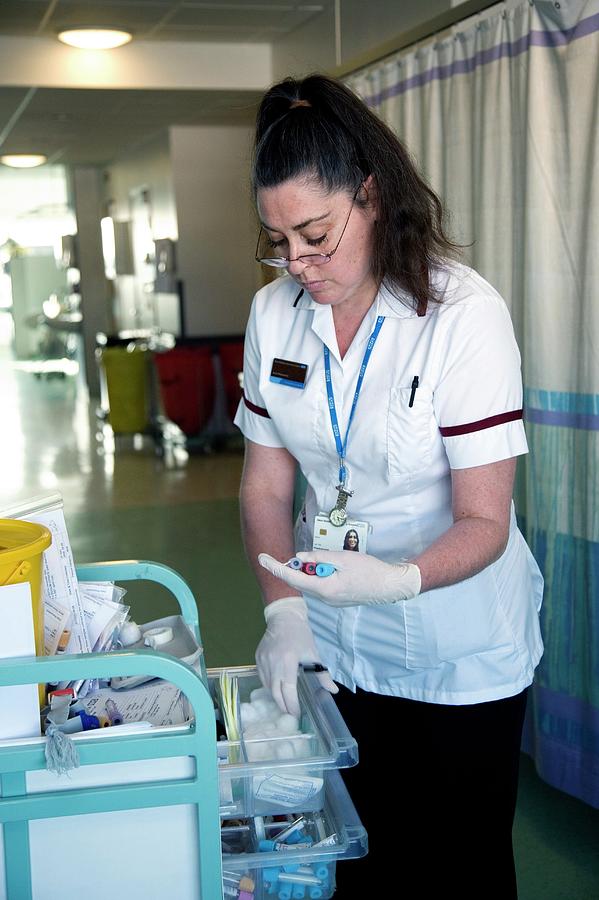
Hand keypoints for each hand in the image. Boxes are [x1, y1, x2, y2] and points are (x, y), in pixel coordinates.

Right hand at [255, 595, 337, 716]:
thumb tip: (333, 690)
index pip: (288, 690)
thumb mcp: (313, 654)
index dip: (292, 705)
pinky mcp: (257, 658)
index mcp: (288, 662)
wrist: (284, 617)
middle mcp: (273, 663)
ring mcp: (263, 661)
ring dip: (276, 696)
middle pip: (275, 692)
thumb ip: (322, 674)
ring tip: (284, 703)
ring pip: (267, 686)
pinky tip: (276, 688)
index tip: (296, 715)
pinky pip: (262, 677)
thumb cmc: (300, 635)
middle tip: (290, 714)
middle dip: (283, 705)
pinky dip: (269, 685)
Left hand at [259, 550, 420, 607]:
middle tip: (297, 557)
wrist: (390, 586)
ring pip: (311, 584)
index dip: (276, 567)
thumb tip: (299, 558)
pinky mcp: (337, 600)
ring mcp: (331, 602)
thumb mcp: (343, 558)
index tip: (263, 558)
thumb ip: (319, 558)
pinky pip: (320, 587)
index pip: (293, 578)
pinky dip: (318, 577)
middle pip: (300, 582)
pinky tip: (331, 569)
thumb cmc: (369, 570)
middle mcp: (325, 599)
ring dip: (309, 572)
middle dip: (293, 569)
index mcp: (324, 589)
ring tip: (323, 562)